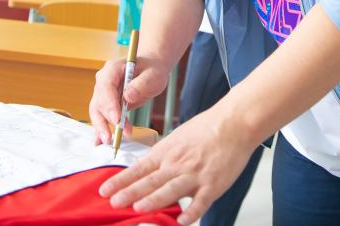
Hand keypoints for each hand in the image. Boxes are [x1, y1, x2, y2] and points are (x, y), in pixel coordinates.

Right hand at [89, 56, 170, 146]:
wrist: (150, 70)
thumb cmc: (152, 70)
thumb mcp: (153, 75)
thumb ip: (141, 84)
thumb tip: (128, 97)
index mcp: (113, 68)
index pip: (107, 87)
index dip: (110, 104)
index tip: (116, 119)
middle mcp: (104, 80)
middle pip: (99, 102)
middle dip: (104, 121)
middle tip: (110, 137)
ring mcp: (103, 92)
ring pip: (98, 112)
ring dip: (103, 127)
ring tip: (110, 141)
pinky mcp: (106, 103)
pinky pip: (102, 116)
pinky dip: (101, 128)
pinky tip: (100, 140)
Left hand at [98, 108, 259, 224]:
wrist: (234, 123)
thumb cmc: (207, 129)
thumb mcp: (178, 137)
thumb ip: (163, 155)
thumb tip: (146, 168)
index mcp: (168, 152)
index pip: (139, 168)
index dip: (121, 180)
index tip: (104, 190)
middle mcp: (178, 164)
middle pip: (151, 180)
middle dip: (130, 192)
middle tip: (114, 202)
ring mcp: (196, 174)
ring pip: (172, 189)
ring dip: (154, 200)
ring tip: (138, 208)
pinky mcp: (214, 184)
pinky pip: (201, 201)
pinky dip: (191, 212)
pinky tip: (182, 221)